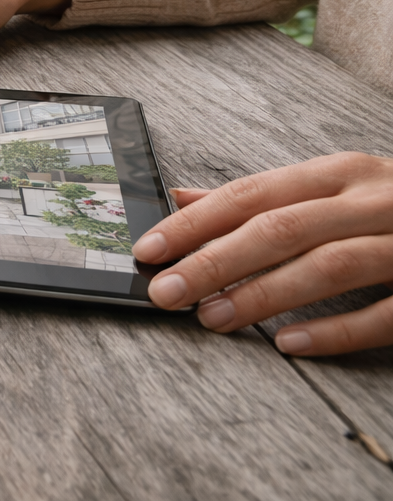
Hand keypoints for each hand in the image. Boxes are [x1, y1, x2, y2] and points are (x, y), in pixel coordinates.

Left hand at [134, 153, 392, 354]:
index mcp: (339, 173)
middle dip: (215, 260)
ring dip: (264, 294)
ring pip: (331, 266)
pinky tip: (289, 343)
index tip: (148, 247)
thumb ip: (262, 197)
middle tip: (166, 292)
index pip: (252, 193)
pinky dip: (336, 329)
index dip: (195, 221)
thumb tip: (179, 198)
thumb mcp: (333, 187)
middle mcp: (373, 200)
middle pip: (282, 228)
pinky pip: (387, 312)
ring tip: (212, 318)